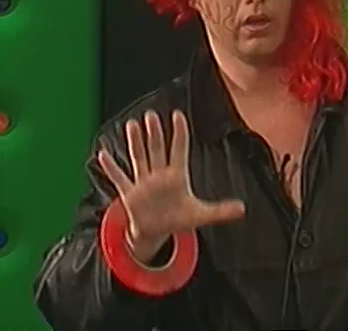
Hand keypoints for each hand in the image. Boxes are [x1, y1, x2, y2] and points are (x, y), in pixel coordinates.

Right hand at [98, 109, 245, 262]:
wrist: (156, 231)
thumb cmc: (178, 218)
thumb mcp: (201, 214)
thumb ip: (220, 211)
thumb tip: (243, 209)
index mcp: (178, 176)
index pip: (179, 150)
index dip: (180, 134)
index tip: (178, 115)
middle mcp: (159, 175)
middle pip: (157, 150)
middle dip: (154, 134)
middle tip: (152, 115)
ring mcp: (143, 183)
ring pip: (139, 158)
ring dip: (135, 143)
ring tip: (132, 124)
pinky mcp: (130, 195)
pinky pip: (119, 179)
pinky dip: (111, 168)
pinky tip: (103, 154)